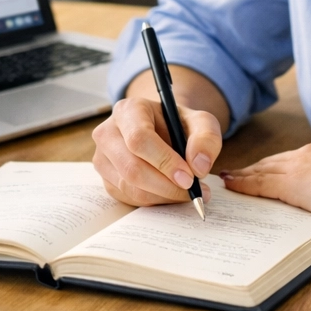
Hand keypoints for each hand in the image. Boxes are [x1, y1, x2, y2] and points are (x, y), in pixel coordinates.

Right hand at [92, 96, 220, 206]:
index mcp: (128, 110)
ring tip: (188, 192)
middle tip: (193, 190)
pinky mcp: (107, 180)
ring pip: (130, 187)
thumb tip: (199, 167)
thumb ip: (207, 138)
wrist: (164, 130)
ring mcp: (103, 158)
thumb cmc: (179, 124)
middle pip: (132, 168)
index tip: (189, 177)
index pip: (139, 139)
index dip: (164, 161)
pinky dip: (155, 201)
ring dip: (163, 196)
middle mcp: (108, 133)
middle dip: (166, 185)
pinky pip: (130, 199)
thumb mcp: (201, 122)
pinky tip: (172, 192)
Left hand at [221, 138, 310, 235]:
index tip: (256, 171)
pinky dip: (243, 184)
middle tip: (232, 175)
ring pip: (262, 170)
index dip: (270, 166)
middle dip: (251, 170)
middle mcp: (309, 152)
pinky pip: (261, 183)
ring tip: (226, 180)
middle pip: (271, 162)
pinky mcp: (294, 183)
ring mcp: (301, 165)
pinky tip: (231, 185)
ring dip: (243, 176)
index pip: (288, 160)